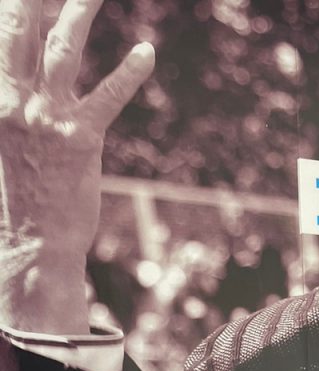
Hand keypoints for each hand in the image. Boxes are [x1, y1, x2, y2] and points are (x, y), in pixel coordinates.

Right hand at [0, 0, 153, 331]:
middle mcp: (14, 99)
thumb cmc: (17, 193)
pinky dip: (128, 73)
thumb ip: (11, 97)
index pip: (1, 33)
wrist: (32, 241)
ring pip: (64, 49)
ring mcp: (47, 117)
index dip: (16, 7)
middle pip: (23, 27)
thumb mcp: (3, 135)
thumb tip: (22, 79)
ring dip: (80, 12)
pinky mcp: (81, 139)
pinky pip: (107, 97)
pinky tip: (146, 51)